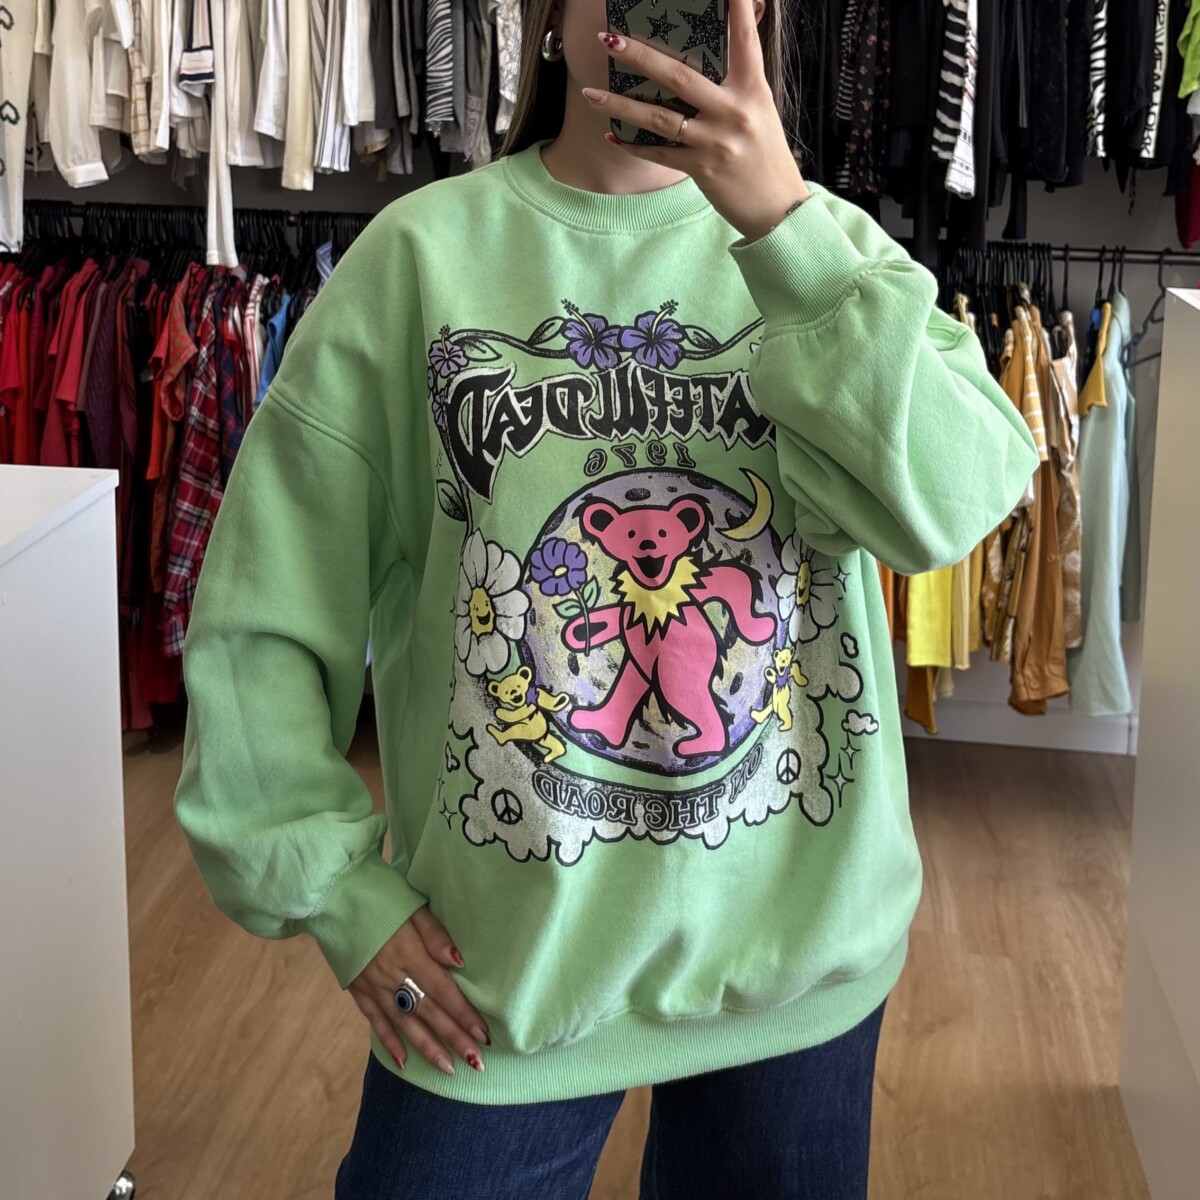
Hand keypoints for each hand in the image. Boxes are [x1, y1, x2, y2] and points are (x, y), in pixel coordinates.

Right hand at [347, 905, 490, 1075]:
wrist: (330, 894)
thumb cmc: (378, 894)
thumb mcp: (412, 905)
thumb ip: (435, 935)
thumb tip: (459, 962)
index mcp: (409, 954)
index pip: (443, 991)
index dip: (464, 1015)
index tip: (484, 1035)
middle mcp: (392, 976)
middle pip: (428, 1012)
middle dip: (453, 1039)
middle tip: (476, 1063)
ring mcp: (372, 986)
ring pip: (403, 1023)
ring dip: (427, 1048)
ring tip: (448, 1069)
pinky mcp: (356, 989)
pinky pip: (375, 1020)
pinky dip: (389, 1041)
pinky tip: (402, 1060)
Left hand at [584, 0, 810, 241]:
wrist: (777, 207)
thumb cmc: (766, 154)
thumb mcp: (761, 108)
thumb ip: (740, 78)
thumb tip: (718, 49)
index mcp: (753, 89)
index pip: (743, 38)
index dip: (734, 7)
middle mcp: (734, 111)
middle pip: (679, 76)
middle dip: (640, 56)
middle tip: (610, 39)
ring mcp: (716, 142)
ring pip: (659, 117)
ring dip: (620, 105)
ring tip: (591, 94)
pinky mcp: (702, 169)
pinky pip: (659, 153)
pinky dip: (632, 145)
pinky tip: (611, 134)